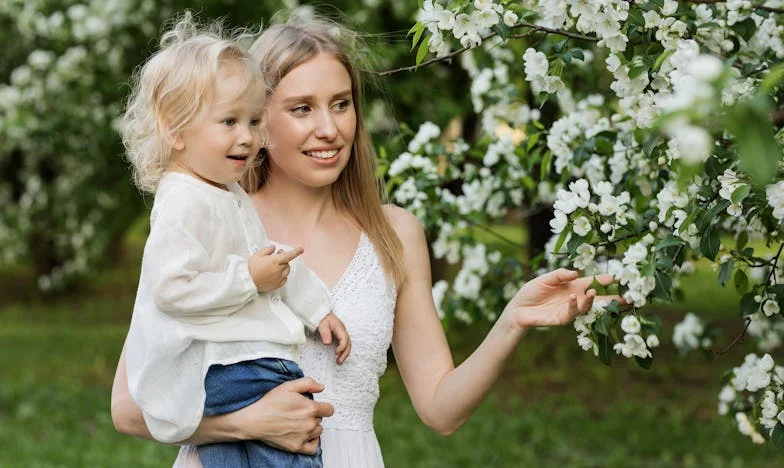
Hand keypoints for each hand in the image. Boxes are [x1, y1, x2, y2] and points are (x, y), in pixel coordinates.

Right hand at [229, 377, 333, 454]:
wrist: (255, 420)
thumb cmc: (269, 403)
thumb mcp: (288, 386)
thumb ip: (307, 384)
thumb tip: (321, 387)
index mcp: (310, 408)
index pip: (329, 410)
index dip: (323, 407)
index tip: (317, 407)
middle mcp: (309, 423)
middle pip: (321, 420)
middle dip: (313, 415)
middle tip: (299, 413)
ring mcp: (304, 437)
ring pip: (317, 432)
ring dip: (312, 427)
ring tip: (298, 423)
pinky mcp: (297, 447)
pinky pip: (313, 447)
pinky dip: (312, 442)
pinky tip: (305, 436)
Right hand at [248, 246, 303, 291]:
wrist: (247, 281)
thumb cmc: (251, 268)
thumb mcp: (257, 255)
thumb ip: (267, 250)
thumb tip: (274, 248)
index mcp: (275, 261)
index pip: (289, 255)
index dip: (296, 252)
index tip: (301, 249)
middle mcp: (278, 270)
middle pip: (287, 263)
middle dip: (284, 258)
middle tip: (277, 255)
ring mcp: (278, 278)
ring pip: (286, 271)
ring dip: (283, 266)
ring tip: (275, 265)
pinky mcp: (277, 285)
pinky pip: (284, 279)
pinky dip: (282, 275)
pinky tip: (276, 273)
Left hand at [316, 312, 350, 363]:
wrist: (321, 313)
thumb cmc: (322, 318)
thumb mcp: (322, 324)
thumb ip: (325, 333)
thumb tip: (327, 343)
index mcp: (340, 328)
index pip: (345, 339)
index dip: (342, 347)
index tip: (336, 353)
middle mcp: (343, 331)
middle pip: (348, 344)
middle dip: (345, 354)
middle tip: (339, 361)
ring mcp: (342, 333)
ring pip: (347, 345)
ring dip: (344, 354)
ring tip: (339, 362)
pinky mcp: (339, 335)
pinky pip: (344, 344)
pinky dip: (343, 351)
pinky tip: (338, 355)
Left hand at [503, 268, 622, 329]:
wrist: (518, 308)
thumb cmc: (532, 291)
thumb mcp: (545, 278)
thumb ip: (560, 275)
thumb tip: (576, 273)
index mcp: (573, 285)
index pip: (594, 282)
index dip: (607, 280)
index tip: (621, 277)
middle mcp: (575, 297)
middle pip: (598, 298)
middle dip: (613, 298)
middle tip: (627, 297)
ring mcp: (570, 309)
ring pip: (587, 306)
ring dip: (592, 300)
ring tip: (594, 292)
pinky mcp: (562, 318)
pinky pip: (572, 312)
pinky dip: (574, 305)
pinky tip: (573, 298)